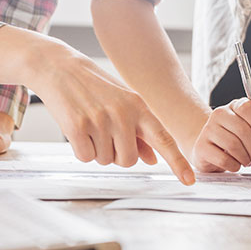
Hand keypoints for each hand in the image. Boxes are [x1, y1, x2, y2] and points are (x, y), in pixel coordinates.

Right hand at [27, 49, 195, 184]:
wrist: (61, 68)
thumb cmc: (97, 88)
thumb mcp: (125, 103)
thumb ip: (141, 132)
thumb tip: (153, 159)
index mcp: (140, 107)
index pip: (164, 139)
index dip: (177, 162)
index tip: (189, 181)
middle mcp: (123, 114)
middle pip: (129, 160)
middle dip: (117, 154)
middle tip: (106, 132)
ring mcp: (99, 120)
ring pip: (106, 160)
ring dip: (98, 150)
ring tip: (91, 126)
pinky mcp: (76, 126)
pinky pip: (85, 157)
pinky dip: (81, 150)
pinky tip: (78, 129)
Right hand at [191, 98, 250, 171]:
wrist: (210, 149)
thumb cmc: (236, 139)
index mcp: (235, 106)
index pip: (248, 108)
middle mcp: (219, 114)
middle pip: (242, 130)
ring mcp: (208, 130)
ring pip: (233, 145)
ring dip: (246, 158)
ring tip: (249, 162)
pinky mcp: (201, 147)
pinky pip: (223, 159)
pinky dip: (234, 166)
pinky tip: (236, 165)